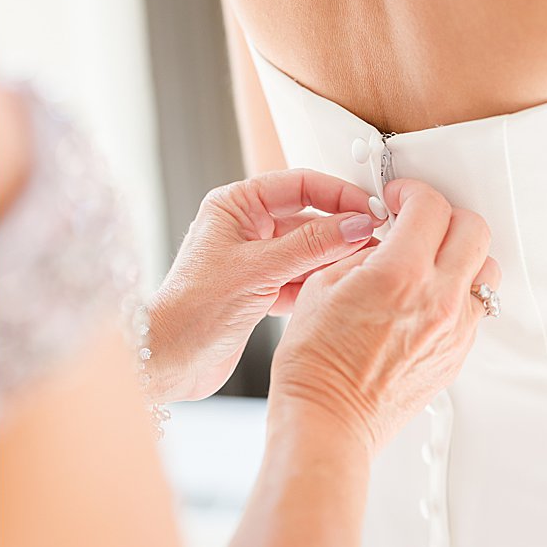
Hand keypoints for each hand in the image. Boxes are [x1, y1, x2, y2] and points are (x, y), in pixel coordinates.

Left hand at [146, 170, 387, 401]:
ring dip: (336, 258)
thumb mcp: (259, 270)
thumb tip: (357, 223)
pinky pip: (306, 277)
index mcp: (236, 206)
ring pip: (312, 249)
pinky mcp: (265, 289)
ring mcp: (258, 259)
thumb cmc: (190, 310)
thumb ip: (312, 244)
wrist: (169, 362)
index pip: (300, 184)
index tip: (371, 208)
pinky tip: (342, 288)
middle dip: (343, 229)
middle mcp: (247, 228)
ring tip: (365, 266)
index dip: (339, 194)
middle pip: (311, 216)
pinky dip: (324, 282)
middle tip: (377, 238)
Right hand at [267, 179, 499, 454]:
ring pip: (486, 269)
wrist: (330, 419)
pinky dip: (461, 292)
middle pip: (473, 229)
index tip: (401, 198)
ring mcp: (456, 328)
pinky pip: (478, 307)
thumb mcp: (323, 285)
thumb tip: (388, 236)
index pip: (431, 207)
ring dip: (463, 254)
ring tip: (432, 260)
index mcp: (400, 274)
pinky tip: (431, 297)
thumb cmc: (316, 363)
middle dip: (446, 216)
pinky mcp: (460, 352)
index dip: (413, 193)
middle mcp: (439, 299)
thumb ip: (364, 251)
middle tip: (420, 222)